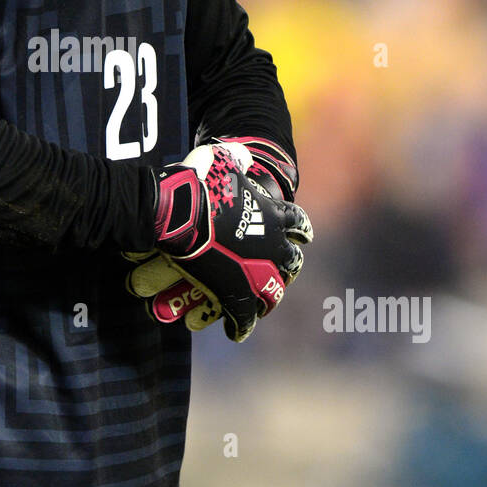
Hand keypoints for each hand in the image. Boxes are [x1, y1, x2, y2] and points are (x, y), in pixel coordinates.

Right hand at [125, 140, 312, 340]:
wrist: (182, 212)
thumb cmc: (200, 184)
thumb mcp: (223, 158)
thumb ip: (237, 158)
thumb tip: (244, 155)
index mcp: (274, 215)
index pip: (298, 224)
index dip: (300, 230)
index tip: (304, 236)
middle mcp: (274, 247)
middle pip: (291, 264)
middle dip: (288, 270)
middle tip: (281, 276)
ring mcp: (257, 273)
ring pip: (272, 294)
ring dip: (268, 300)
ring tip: (262, 308)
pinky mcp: (236, 294)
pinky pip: (244, 317)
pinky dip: (242, 326)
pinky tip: (237, 331)